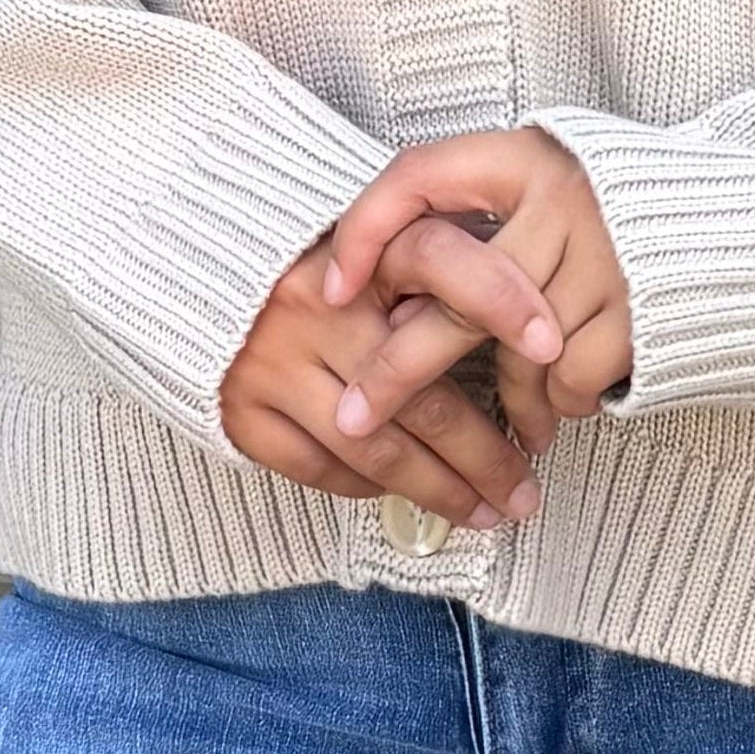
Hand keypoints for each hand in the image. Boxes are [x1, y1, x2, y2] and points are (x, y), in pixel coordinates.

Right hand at [219, 212, 565, 531]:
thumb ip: (434, 273)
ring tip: (487, 512)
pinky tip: (406, 494)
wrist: (201, 268)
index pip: (442, 258)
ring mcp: (274, 362)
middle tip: (527, 489)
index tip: (553, 344)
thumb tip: (524, 330)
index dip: (503, 297)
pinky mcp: (243, 410)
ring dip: (441, 490)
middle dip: (486, 454)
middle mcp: (315, 305)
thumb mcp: (378, 241)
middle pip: (422, 392)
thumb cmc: (319, 259)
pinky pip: (324, 470)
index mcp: (360, 250)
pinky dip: (370, 488)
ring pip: (377, 448)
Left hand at [321, 129, 633, 462]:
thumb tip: (380, 296)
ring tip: (511, 426)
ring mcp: (606, 253)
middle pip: (460, 294)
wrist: (730, 229)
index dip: (365, 228)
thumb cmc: (612, 214)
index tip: (328, 288)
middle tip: (355, 418)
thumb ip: (479, 223)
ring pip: (516, 352)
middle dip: (399, 368)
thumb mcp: (544, 188)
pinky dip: (559, 403)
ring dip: (507, 401)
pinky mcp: (641, 308)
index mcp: (524, 156)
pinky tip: (562, 407)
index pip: (419, 173)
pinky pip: (569, 377)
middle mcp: (562, 197)